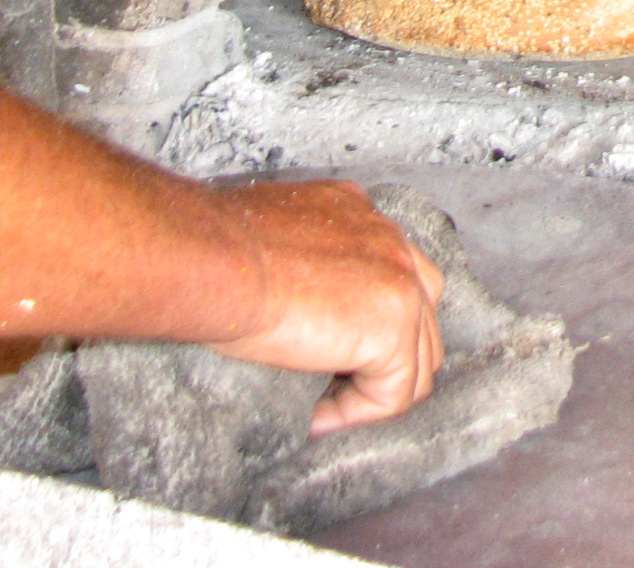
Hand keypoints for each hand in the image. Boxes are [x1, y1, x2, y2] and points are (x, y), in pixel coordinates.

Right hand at [207, 179, 444, 432]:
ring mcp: (401, 284)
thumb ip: (300, 265)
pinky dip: (355, 415)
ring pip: (417, 361)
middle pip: (421, 318)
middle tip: (331, 385)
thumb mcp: (268, 244)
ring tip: (323, 406)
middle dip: (383, 360)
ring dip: (373, 390)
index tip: (324, 355)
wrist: (213, 260)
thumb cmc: (214, 254)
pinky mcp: (393, 329)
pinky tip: (315, 417)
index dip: (366, 326)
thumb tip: (294, 307)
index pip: (395, 278)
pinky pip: (394, 395)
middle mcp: (390, 242)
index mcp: (358, 216)